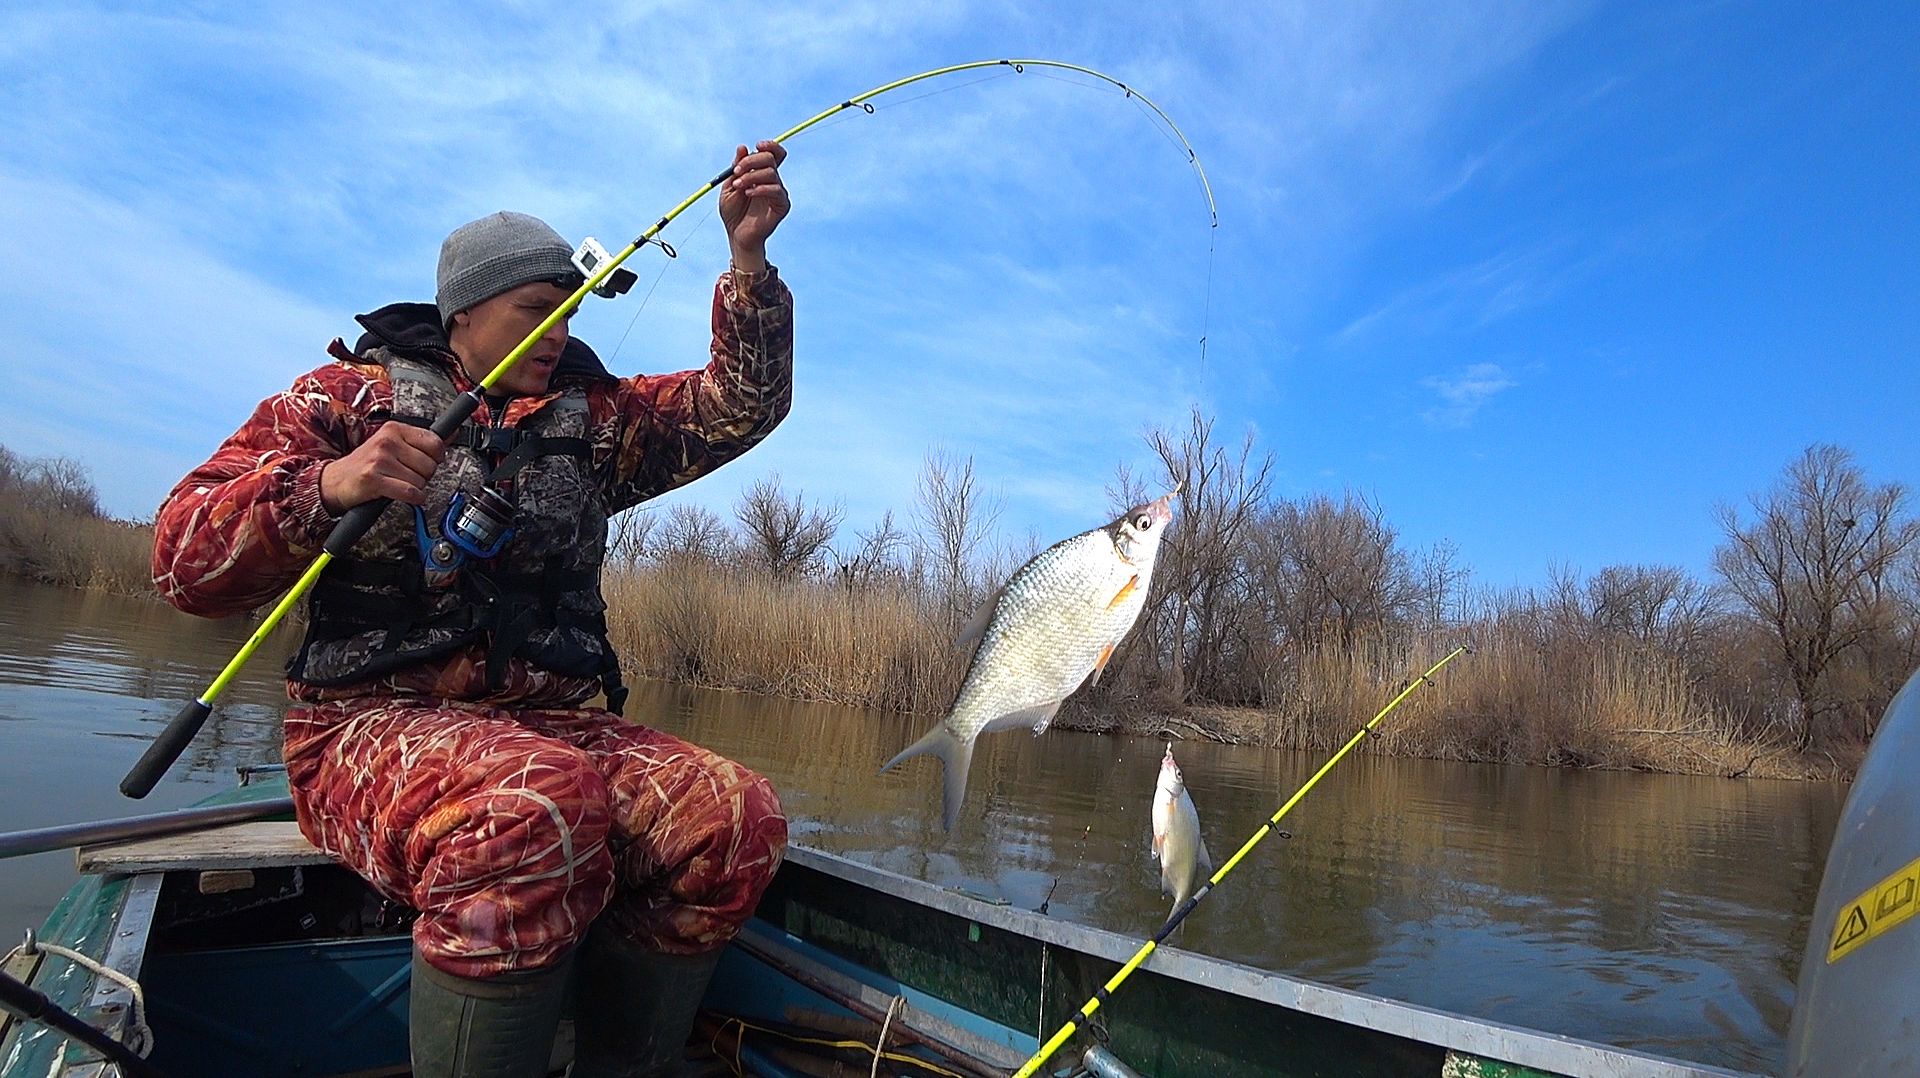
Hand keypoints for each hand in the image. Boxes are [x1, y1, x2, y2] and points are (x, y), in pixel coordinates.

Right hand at [319, 422, 444, 512]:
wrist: (336, 481)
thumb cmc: (367, 464)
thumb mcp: (392, 445)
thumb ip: (421, 441)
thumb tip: (451, 433)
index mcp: (394, 429)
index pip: (435, 443)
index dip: (436, 457)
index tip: (426, 462)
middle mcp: (387, 441)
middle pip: (430, 465)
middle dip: (423, 475)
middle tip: (407, 475)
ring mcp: (380, 460)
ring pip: (421, 480)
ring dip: (415, 488)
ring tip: (399, 483)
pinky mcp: (374, 479)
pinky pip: (410, 492)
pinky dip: (414, 498)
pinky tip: (405, 495)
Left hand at [719, 140, 788, 272]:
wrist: (736, 235)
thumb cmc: (732, 213)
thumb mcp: (730, 186)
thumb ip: (736, 167)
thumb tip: (743, 147)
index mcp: (761, 174)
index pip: (773, 154)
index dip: (769, 146)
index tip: (757, 145)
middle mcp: (772, 181)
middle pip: (771, 159)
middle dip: (751, 161)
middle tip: (736, 171)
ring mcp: (778, 193)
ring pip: (771, 173)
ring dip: (751, 176)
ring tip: (738, 186)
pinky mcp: (782, 205)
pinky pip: (776, 190)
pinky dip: (760, 188)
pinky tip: (748, 194)